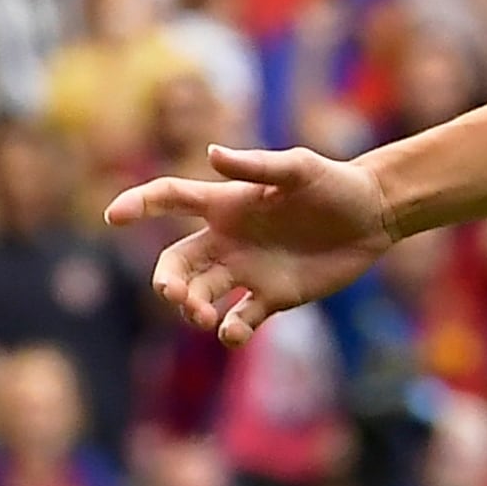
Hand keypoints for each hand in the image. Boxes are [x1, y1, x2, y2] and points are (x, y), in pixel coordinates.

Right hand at [111, 144, 397, 341]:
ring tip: (206, 316)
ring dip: (193, 309)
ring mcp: (246, 271)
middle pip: (177, 263)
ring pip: (201, 295)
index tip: (114, 216)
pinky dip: (229, 332)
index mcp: (226, 203)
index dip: (140, 204)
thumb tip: (211, 153)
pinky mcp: (270, 298)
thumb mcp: (298, 168)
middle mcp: (227, 240)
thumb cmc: (334, 184)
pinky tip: (233, 331)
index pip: (171, 198)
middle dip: (168, 282)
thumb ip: (256, 166)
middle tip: (178, 296)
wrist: (372, 217)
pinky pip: (238, 321)